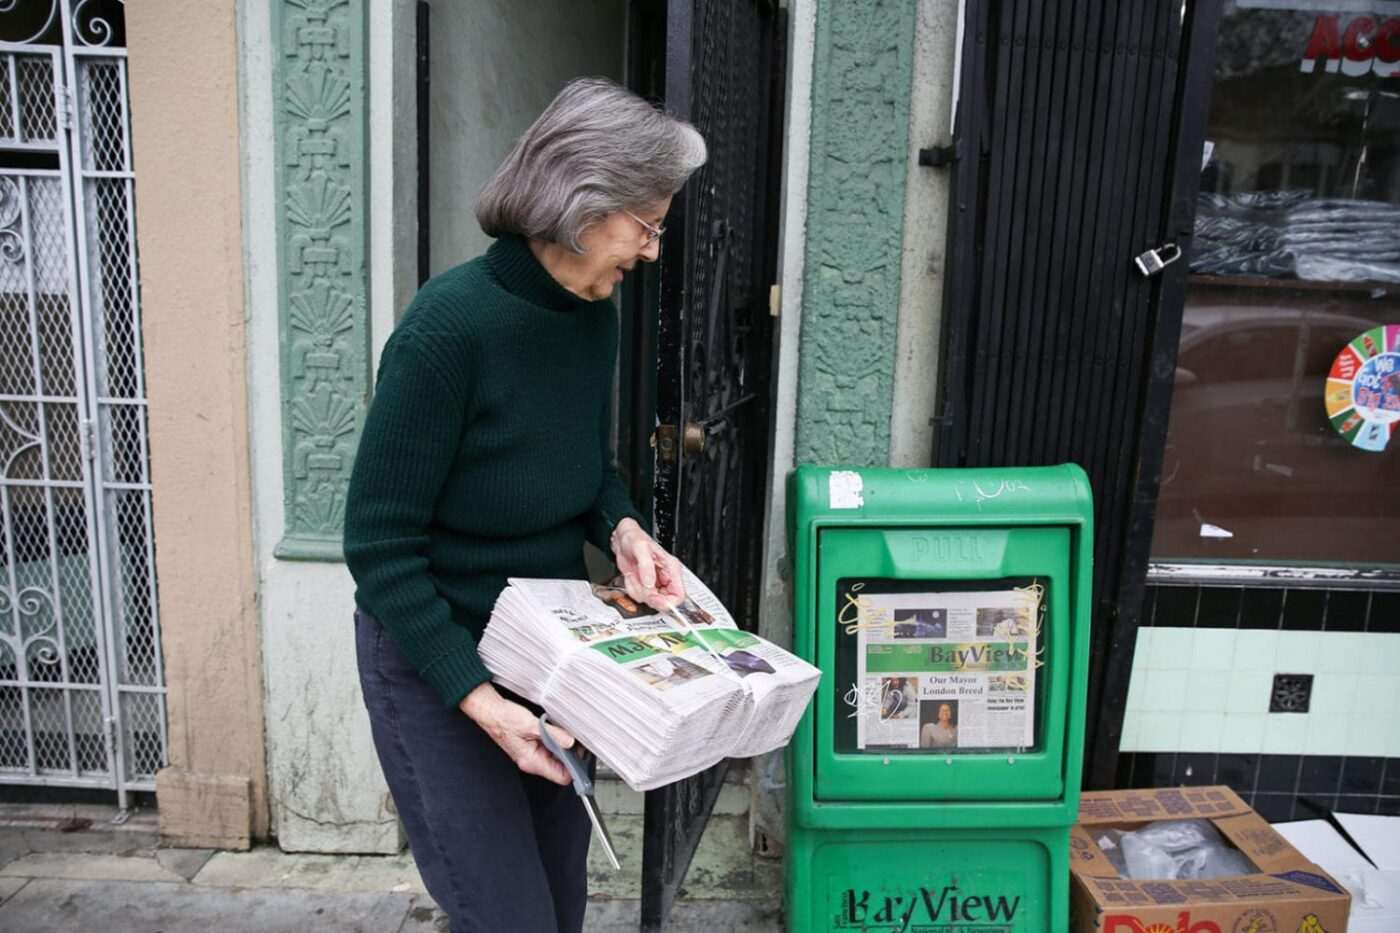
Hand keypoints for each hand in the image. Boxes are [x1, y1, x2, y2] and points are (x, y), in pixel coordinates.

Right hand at [459, 683, 573, 784]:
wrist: (490, 710)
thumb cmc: (503, 719)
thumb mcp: (531, 725)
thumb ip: (553, 734)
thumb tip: (570, 742)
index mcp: (532, 761)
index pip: (561, 777)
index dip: (574, 768)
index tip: (582, 754)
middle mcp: (533, 760)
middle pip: (561, 766)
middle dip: (572, 754)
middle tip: (579, 740)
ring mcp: (533, 752)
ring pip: (557, 755)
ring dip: (565, 745)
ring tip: (568, 732)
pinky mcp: (533, 743)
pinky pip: (551, 746)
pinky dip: (557, 739)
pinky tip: (558, 729)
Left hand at [611, 518, 685, 609]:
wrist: (623, 540)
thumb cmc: (635, 539)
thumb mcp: (641, 548)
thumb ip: (646, 566)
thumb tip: (649, 583)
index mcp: (672, 569)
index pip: (679, 595)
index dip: (667, 602)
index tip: (653, 598)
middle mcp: (665, 578)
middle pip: (664, 601)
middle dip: (649, 596)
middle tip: (639, 584)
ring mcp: (655, 583)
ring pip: (650, 601)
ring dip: (638, 590)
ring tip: (634, 574)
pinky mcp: (645, 586)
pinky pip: (639, 597)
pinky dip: (632, 589)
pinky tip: (632, 576)